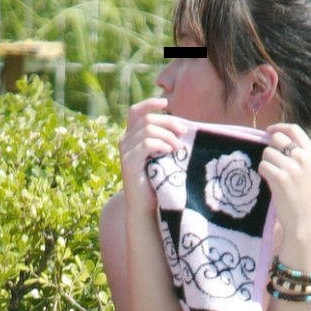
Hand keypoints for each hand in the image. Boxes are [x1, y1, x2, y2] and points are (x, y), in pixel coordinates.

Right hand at [118, 97, 186, 216]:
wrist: (145, 207)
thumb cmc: (157, 182)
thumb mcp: (162, 156)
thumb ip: (164, 140)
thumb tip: (182, 126)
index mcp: (131, 137)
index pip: (136, 111)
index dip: (150, 103)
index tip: (166, 102)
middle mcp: (125, 141)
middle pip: (147, 118)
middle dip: (169, 121)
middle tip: (184, 132)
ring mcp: (126, 151)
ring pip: (148, 129)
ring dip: (168, 135)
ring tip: (179, 147)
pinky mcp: (129, 162)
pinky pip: (147, 143)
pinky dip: (161, 144)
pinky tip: (170, 152)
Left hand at [258, 123, 310, 261]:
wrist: (306, 222)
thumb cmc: (306, 200)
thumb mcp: (310, 173)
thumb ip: (299, 157)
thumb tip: (276, 141)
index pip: (294, 129)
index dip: (279, 127)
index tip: (269, 131)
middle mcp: (303, 157)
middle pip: (276, 139)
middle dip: (270, 149)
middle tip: (272, 164)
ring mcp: (291, 167)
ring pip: (267, 153)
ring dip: (266, 164)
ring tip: (274, 178)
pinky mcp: (279, 177)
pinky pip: (263, 166)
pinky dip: (263, 174)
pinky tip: (271, 184)